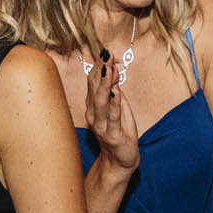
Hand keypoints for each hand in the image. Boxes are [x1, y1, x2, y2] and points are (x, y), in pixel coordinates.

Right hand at [84, 53, 137, 172]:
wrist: (120, 162)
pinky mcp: (112, 135)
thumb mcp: (118, 107)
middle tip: (105, 53)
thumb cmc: (119, 133)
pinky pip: (112, 117)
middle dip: (100, 69)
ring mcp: (101, 126)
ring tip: (108, 68)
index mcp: (94, 106)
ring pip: (101, 101)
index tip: (105, 50)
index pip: (93, 82)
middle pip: (95, 88)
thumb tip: (112, 69)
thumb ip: (114, 90)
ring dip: (104, 83)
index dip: (99, 66)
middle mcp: (93, 114)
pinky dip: (113, 104)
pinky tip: (115, 92)